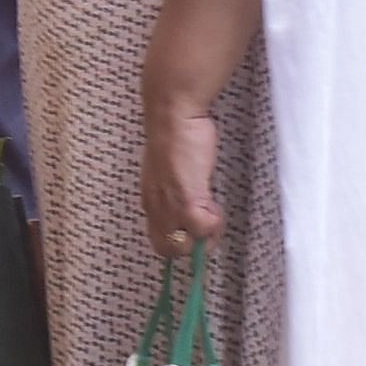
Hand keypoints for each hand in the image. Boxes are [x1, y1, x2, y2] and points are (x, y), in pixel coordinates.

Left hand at [140, 86, 225, 257]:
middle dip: (193, 245)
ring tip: (212, 211)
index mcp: (150, 201)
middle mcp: (155, 207)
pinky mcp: (186, 198)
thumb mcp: (169, 172)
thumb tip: (190, 209)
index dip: (180, 242)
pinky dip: (213, 223)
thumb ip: (174, 192)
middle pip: (168, 249)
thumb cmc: (176, 139)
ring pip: (185, 244)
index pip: (158, 242)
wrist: (173, 116)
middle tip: (209, 225)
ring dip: (206, 234)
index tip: (196, 232)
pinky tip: (215, 205)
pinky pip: (202, 228)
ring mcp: (169, 205)